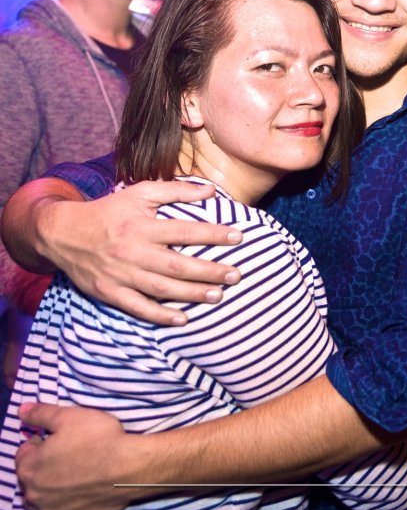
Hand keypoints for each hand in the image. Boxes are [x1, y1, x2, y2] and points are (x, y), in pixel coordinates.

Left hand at [17, 402, 142, 509]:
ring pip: (35, 503)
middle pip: (29, 478)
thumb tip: (21, 410)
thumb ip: (42, 414)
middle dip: (41, 467)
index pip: (24, 452)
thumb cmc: (99, 439)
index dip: (40, 442)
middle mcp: (32, 493)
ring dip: (42, 492)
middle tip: (64, 457)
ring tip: (62, 482)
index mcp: (29, 466)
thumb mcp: (70, 416)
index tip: (57, 439)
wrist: (129, 468)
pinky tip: (57, 507)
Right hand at [40, 180, 241, 324]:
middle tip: (236, 275)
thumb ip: (176, 190)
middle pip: (177, 264)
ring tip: (218, 295)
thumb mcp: (139, 192)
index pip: (184, 230)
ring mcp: (120, 274)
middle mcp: (132, 251)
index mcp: (141, 226)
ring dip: (191, 294)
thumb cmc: (109, 211)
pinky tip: (182, 319)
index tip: (239, 236)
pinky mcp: (109, 292)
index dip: (213, 234)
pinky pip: (137, 307)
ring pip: (161, 288)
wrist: (63, 234)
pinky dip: (159, 315)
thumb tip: (211, 190)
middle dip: (209, 271)